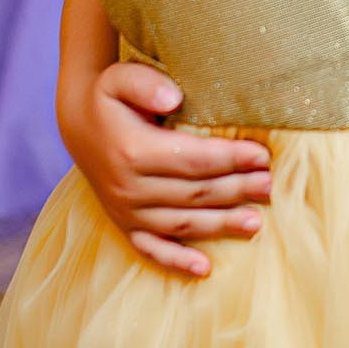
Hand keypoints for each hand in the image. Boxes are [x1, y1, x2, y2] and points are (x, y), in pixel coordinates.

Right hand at [58, 59, 272, 277]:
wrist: (78, 125)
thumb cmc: (110, 98)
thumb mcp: (121, 78)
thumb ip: (146, 84)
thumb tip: (175, 97)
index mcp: (132, 151)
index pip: (193, 159)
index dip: (230, 158)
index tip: (262, 155)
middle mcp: (128, 186)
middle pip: (194, 193)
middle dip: (236, 189)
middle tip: (270, 185)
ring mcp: (126, 210)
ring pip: (182, 223)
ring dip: (221, 224)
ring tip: (257, 222)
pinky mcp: (125, 225)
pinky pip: (151, 249)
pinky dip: (177, 261)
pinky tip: (205, 269)